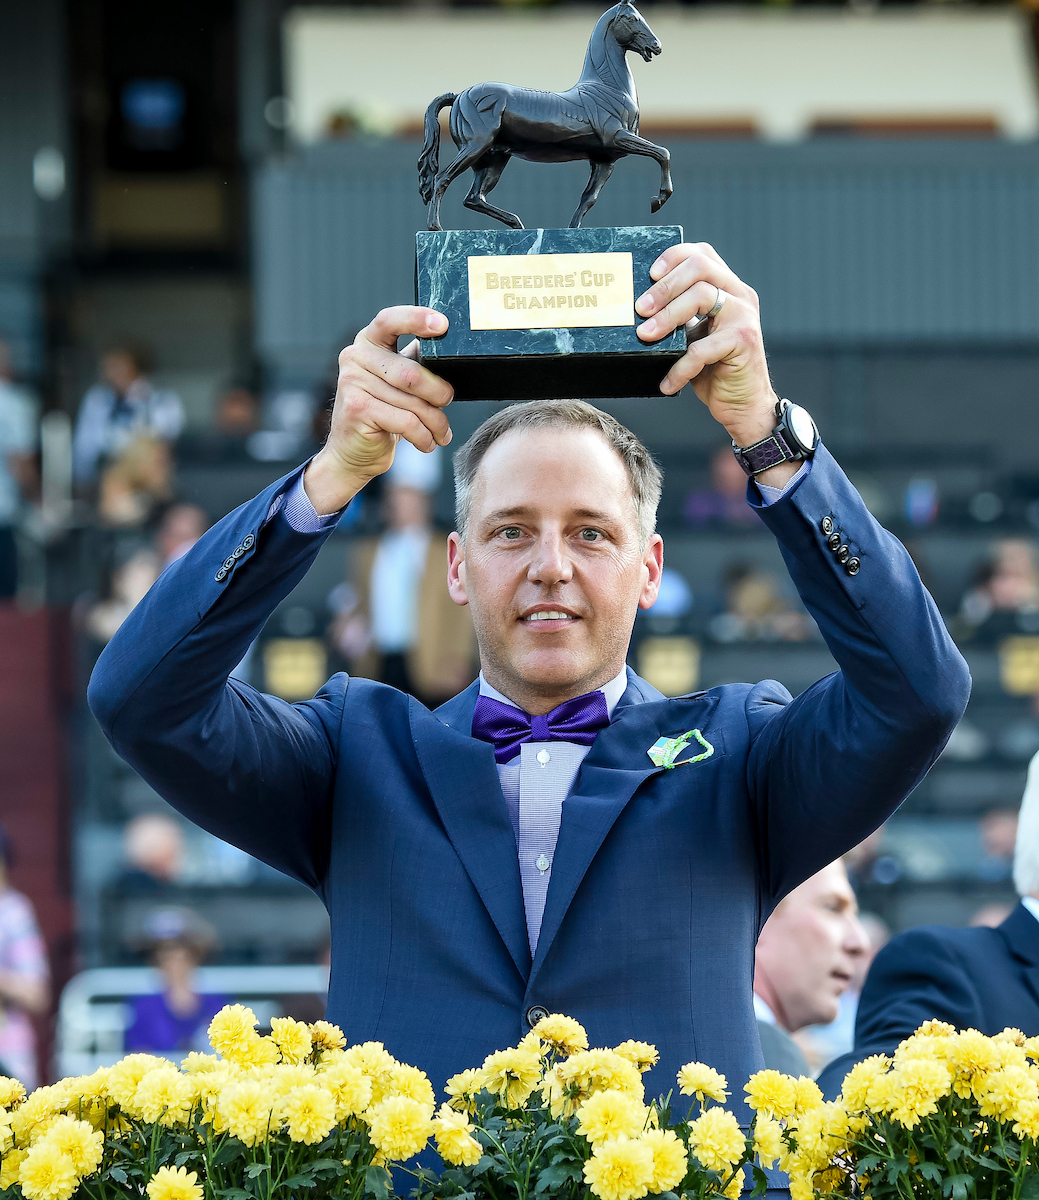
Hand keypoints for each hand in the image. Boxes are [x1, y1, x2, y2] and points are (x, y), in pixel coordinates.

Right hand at [304, 306, 453, 513]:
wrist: (352, 451)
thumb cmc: (383, 413)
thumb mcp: (399, 382)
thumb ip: (417, 361)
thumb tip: (451, 347)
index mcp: (368, 341)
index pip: (391, 320)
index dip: (417, 319)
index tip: (442, 324)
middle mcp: (355, 356)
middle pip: (413, 373)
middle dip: (439, 394)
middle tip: (448, 404)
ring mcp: (352, 382)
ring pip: (413, 402)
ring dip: (435, 422)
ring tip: (441, 433)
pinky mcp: (357, 409)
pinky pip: (406, 421)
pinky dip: (423, 437)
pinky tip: (427, 443)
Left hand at [634, 243, 779, 448]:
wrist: (743, 405)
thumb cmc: (714, 371)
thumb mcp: (693, 336)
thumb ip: (679, 317)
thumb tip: (639, 308)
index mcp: (728, 288)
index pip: (702, 254)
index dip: (674, 257)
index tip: (649, 274)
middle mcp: (740, 295)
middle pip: (700, 268)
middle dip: (664, 287)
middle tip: (639, 309)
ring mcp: (744, 316)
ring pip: (701, 296)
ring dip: (667, 317)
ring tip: (645, 337)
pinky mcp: (744, 341)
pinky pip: (702, 347)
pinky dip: (680, 366)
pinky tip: (667, 382)